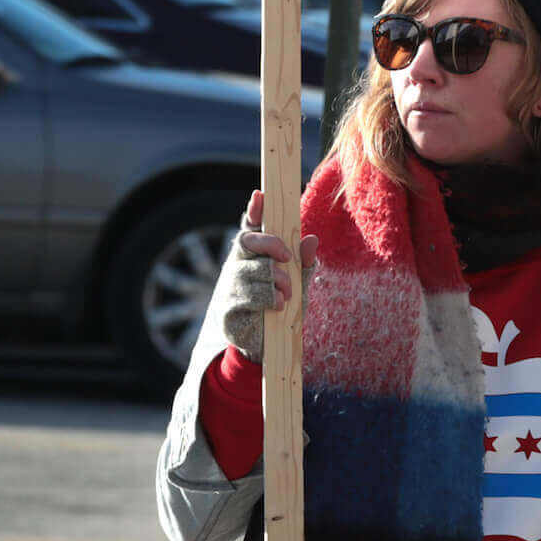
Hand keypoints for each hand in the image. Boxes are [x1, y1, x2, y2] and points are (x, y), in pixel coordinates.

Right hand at [219, 190, 316, 364]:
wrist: (266, 346)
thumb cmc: (282, 307)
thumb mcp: (300, 284)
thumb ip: (305, 263)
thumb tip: (311, 239)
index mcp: (255, 255)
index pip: (252, 226)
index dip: (255, 210)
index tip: (260, 195)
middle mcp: (239, 264)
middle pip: (249, 241)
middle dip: (271, 244)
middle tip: (286, 256)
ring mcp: (231, 285)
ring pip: (253, 269)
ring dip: (276, 280)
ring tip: (287, 294)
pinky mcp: (229, 306)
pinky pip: (249, 294)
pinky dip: (269, 298)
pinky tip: (278, 305)